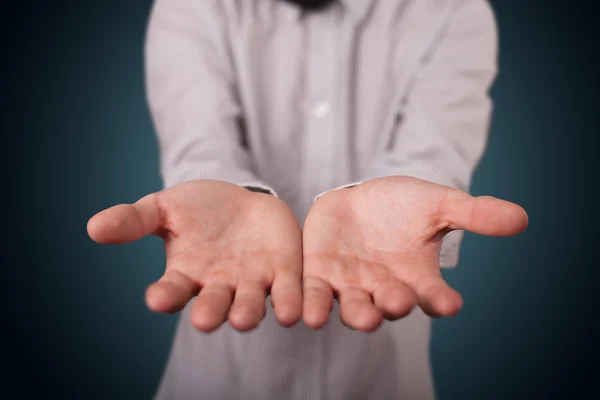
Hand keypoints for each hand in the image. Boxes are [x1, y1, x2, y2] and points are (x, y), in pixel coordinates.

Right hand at [87, 180, 302, 331]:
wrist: (239, 197)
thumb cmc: (197, 209)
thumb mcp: (164, 208)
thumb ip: (134, 220)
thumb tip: (93, 227)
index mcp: (186, 274)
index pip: (171, 290)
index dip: (164, 296)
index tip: (156, 298)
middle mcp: (218, 286)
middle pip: (214, 305)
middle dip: (210, 312)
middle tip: (205, 319)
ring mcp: (252, 282)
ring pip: (251, 305)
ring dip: (249, 313)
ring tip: (245, 318)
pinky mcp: (283, 273)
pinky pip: (288, 292)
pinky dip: (292, 303)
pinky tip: (295, 313)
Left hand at [302, 176, 527, 331]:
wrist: (360, 197)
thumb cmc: (403, 206)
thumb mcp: (438, 204)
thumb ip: (473, 214)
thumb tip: (521, 218)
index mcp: (417, 278)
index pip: (434, 295)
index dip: (441, 300)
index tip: (450, 303)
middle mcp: (385, 288)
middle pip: (391, 305)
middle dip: (393, 305)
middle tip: (397, 302)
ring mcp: (352, 285)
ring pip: (354, 306)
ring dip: (355, 313)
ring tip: (357, 316)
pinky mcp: (320, 275)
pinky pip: (315, 294)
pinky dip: (310, 304)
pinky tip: (304, 312)